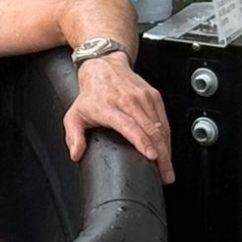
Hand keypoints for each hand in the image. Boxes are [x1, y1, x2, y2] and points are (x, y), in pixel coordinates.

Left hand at [63, 55, 174, 183]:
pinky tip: (167, 150)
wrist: (104, 65)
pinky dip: (167, 137)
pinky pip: (164, 120)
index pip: (129, 126)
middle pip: (151, 130)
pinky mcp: (154, 96)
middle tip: (165, 175)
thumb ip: (73, 136)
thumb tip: (76, 154)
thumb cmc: (91, 93)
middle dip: (161, 155)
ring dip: (167, 149)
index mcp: (109, 107)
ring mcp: (143, 97)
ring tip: (168, 169)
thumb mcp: (75, 114)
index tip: (152, 156)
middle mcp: (129, 101)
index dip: (142, 142)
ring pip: (160, 127)